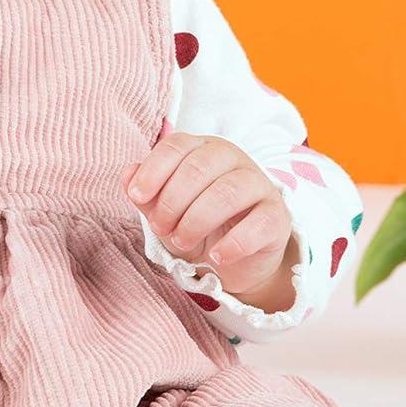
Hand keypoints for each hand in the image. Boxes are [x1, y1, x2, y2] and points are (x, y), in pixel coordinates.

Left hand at [121, 132, 298, 309]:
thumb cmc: (196, 225)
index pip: (176, 146)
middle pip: (199, 167)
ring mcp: (259, 185)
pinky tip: (216, 256)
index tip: (137, 197)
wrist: (233, 260)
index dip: (153, 170)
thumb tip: (128, 175)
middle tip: (161, 228)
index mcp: (201, 148)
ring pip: (227, 191)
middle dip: (172, 201)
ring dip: (196, 220)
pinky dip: (233, 242)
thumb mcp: (164, 211)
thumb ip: (145, 194)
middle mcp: (233, 159)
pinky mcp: (277, 216)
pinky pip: (258, 223)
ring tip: (181, 242)